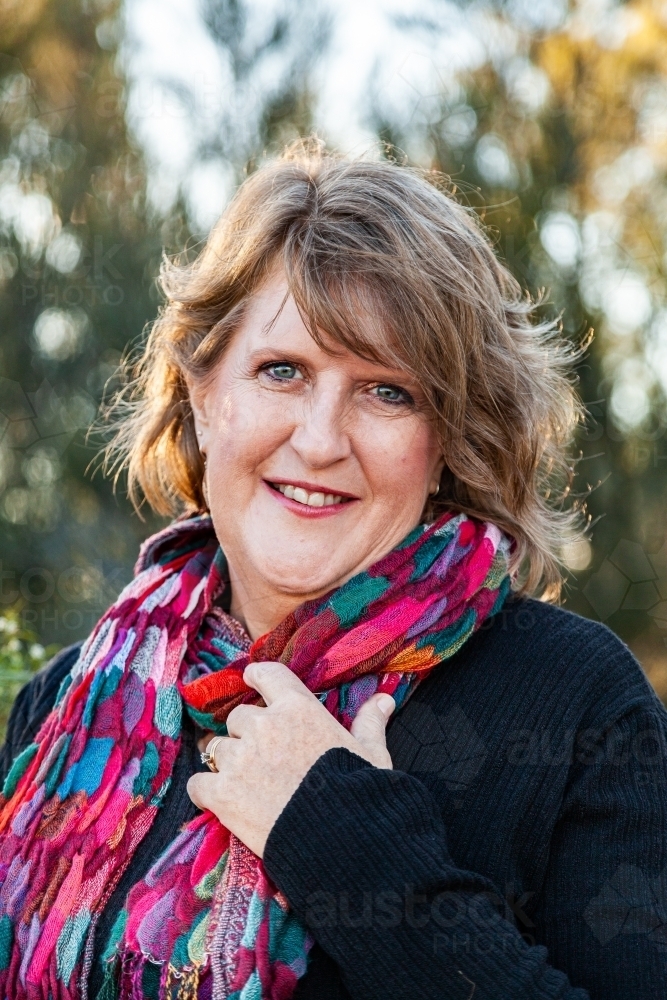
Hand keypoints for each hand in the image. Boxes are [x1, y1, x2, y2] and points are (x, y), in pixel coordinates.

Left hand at [187, 660, 394, 857]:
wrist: (340, 841)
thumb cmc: (361, 794)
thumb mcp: (372, 753)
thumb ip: (369, 723)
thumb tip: (384, 700)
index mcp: (298, 708)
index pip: (266, 674)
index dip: (255, 676)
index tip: (251, 680)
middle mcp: (264, 725)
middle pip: (238, 718)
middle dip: (246, 734)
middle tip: (261, 757)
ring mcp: (240, 758)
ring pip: (216, 748)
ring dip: (227, 762)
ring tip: (244, 783)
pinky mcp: (222, 792)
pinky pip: (198, 783)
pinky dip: (206, 791)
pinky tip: (219, 802)